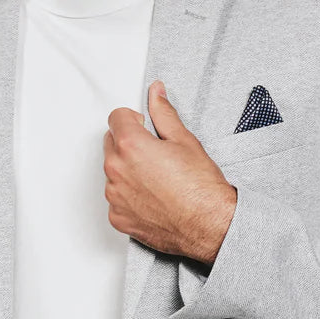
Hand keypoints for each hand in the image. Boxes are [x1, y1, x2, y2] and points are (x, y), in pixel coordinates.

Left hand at [103, 80, 237, 264]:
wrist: (209, 225)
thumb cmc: (200, 187)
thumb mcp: (184, 141)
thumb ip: (163, 113)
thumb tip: (155, 92)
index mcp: (130, 145)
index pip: (115, 117)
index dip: (132, 119)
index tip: (144, 126)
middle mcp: (116, 170)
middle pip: (110, 143)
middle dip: (128, 143)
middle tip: (155, 154)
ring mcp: (114, 196)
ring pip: (112, 172)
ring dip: (127, 170)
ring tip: (156, 179)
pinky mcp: (117, 217)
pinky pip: (116, 199)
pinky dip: (129, 196)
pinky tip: (152, 198)